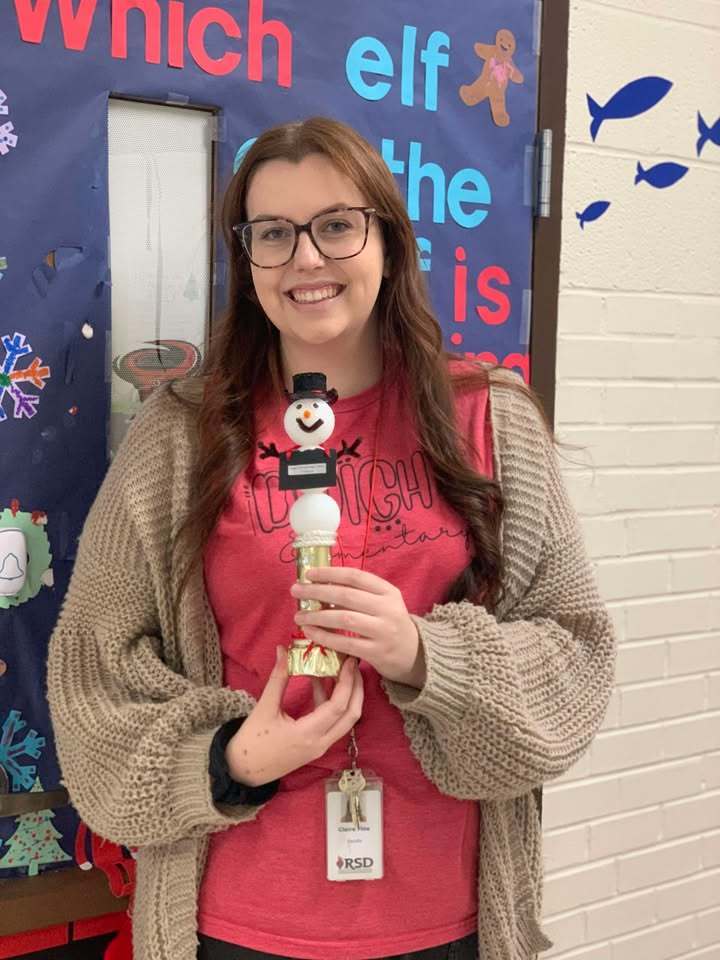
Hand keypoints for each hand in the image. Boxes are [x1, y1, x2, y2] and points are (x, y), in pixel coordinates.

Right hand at [225, 647, 363, 786]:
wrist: (243, 771)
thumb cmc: (251, 741)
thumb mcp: (264, 708)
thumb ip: (278, 678)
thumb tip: (283, 650)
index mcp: (307, 734)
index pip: (338, 707)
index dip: (347, 682)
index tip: (349, 661)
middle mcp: (320, 743)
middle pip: (351, 715)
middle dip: (356, 688)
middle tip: (352, 664)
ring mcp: (320, 746)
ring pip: (345, 720)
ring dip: (346, 695)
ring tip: (339, 669)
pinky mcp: (316, 745)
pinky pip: (332, 723)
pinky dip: (332, 703)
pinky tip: (320, 684)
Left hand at [290, 567, 425, 687]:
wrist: (415, 654)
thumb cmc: (390, 623)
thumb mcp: (383, 602)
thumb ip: (359, 593)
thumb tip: (320, 585)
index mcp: (388, 591)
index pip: (355, 576)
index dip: (329, 573)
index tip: (309, 574)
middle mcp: (387, 609)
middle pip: (346, 596)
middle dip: (316, 592)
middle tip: (296, 591)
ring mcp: (383, 631)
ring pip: (343, 619)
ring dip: (317, 616)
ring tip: (299, 616)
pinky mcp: (377, 652)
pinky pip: (345, 643)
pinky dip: (324, 637)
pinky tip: (310, 632)